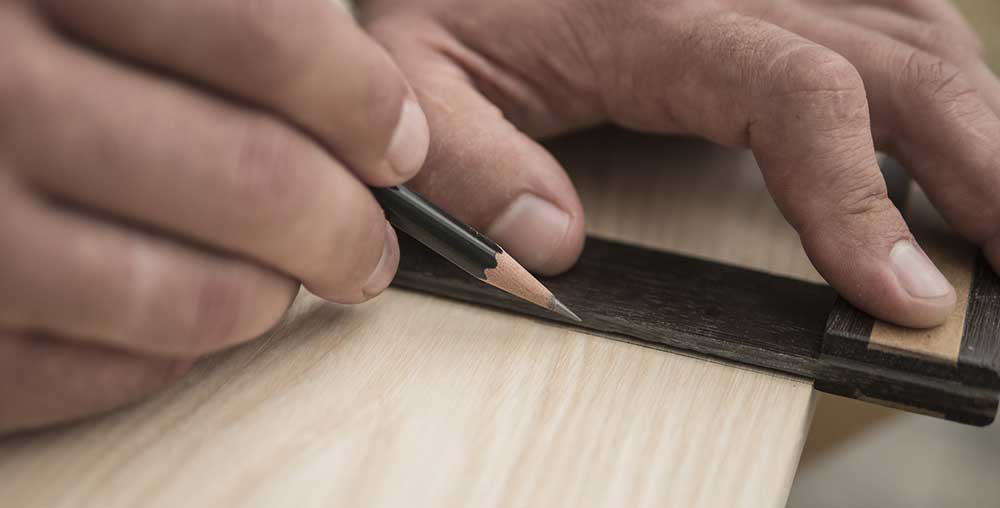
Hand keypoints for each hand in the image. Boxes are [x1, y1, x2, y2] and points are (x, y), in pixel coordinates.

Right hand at [0, 0, 428, 432]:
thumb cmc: (4, 39)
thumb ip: (215, 14)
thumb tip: (372, 114)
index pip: (258, 34)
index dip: (359, 99)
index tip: (394, 144)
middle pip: (251, 178)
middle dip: (346, 227)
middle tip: (369, 246)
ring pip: (192, 297)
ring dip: (269, 296)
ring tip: (285, 279)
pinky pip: (105, 374)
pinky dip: (176, 352)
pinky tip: (184, 311)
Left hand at [360, 0, 999, 326]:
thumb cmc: (441, 7)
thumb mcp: (421, 84)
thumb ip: (471, 166)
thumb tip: (553, 246)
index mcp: (652, 10)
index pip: (797, 93)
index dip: (860, 198)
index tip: (902, 294)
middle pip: (898, 59)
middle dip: (978, 166)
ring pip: (913, 27)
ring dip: (975, 122)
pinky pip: (884, 14)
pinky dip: (938, 78)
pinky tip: (956, 129)